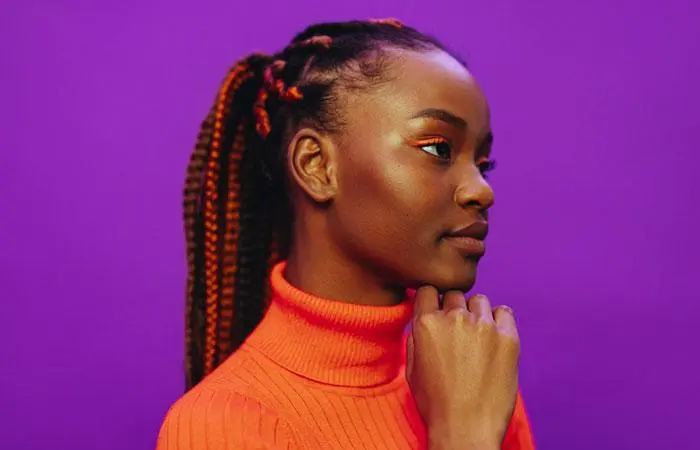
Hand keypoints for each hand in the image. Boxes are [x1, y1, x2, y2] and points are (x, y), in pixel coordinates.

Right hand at [406, 287, 519, 448]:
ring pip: (479, 300)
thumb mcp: (413, 370)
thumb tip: (423, 320)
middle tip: (459, 333)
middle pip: (454, 295)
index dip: (432, 301)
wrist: (466, 429)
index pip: (428, 290)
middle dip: (454, 309)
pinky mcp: (508, 336)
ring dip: (476, 313)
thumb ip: (416, 338)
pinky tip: (495, 338)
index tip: (438, 311)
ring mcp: (483, 325)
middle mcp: (454, 318)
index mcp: (426, 324)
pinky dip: (499, 320)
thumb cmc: (436, 405)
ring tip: (478, 337)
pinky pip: (504, 312)